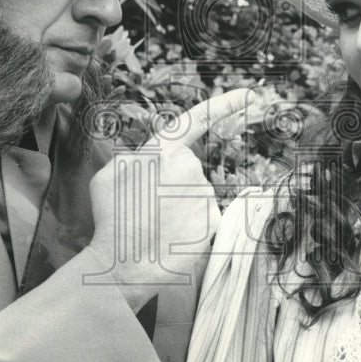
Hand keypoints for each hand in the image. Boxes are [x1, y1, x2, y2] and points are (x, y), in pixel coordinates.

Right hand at [85, 89, 253, 309]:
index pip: (198, 120)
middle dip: (170, 185)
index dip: (226, 104)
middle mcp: (189, 168)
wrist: (119, 266)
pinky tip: (169, 240)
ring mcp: (204, 197)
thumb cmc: (110, 219)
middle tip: (145, 209)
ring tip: (153, 227)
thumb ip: (136, 158)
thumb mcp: (109, 175)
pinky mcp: (212, 223)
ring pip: (194, 197)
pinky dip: (188, 228)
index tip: (251, 95)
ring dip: (177, 209)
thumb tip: (149, 160)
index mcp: (162, 151)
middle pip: (187, 170)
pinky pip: (202, 219)